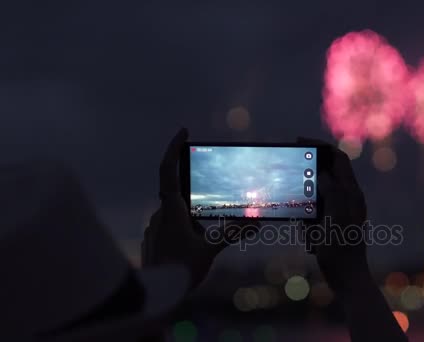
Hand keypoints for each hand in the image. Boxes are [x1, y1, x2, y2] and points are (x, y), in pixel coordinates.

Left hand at [142, 128, 256, 288]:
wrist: (154, 295)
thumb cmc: (180, 270)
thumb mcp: (210, 250)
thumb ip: (233, 234)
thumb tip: (256, 224)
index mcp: (172, 209)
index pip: (168, 170)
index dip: (173, 148)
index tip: (184, 132)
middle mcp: (160, 213)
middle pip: (180, 196)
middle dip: (197, 205)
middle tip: (207, 225)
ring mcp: (155, 226)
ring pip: (177, 215)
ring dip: (191, 224)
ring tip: (200, 246)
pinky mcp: (154, 239)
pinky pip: (170, 228)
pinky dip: (183, 234)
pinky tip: (190, 253)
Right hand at [297, 138, 368, 292]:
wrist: (348, 278)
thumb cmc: (342, 248)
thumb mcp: (334, 216)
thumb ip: (331, 191)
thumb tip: (322, 173)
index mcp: (351, 192)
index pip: (338, 157)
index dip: (320, 145)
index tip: (299, 141)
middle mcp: (349, 197)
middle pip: (329, 170)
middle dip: (310, 166)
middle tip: (291, 166)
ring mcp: (342, 210)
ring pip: (320, 190)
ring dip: (306, 192)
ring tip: (296, 201)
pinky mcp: (333, 223)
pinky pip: (316, 209)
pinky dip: (307, 211)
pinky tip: (301, 222)